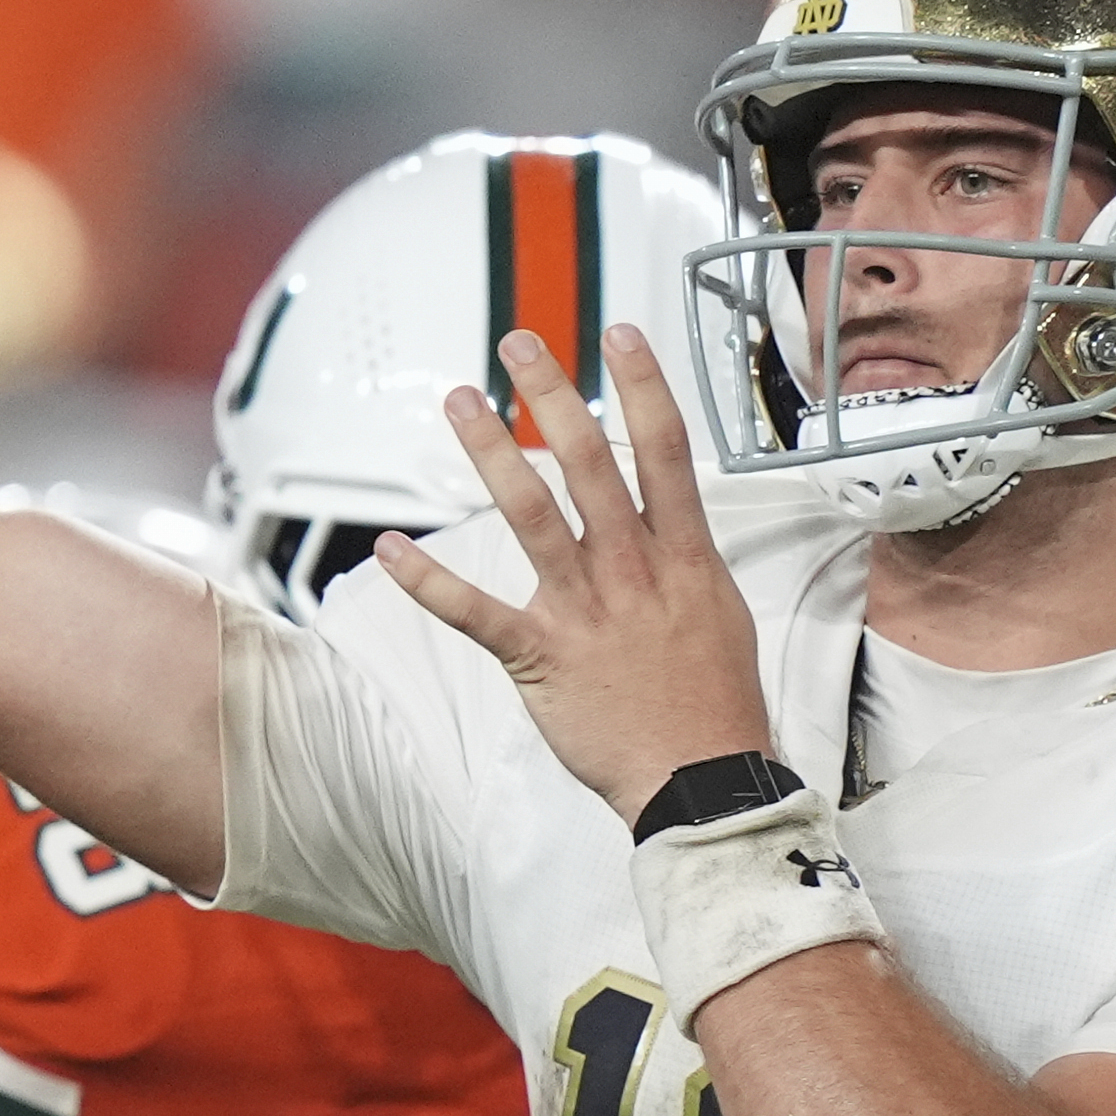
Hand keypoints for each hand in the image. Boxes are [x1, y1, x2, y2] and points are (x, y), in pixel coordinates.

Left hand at [372, 326, 778, 825]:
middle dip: (553, 394)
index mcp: (683, 556)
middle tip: (519, 346)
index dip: (641, 385)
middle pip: (589, 462)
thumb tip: (673, 518)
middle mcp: (633, 570)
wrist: (702, 781)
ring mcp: (585, 609)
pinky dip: (428, 581)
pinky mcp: (542, 655)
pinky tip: (392, 549)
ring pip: (531, 514)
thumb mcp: (723, 612)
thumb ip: (687, 557)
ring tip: (462, 403)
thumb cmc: (714, 704)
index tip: (617, 335)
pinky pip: (476, 611)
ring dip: (491, 452)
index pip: (663, 451)